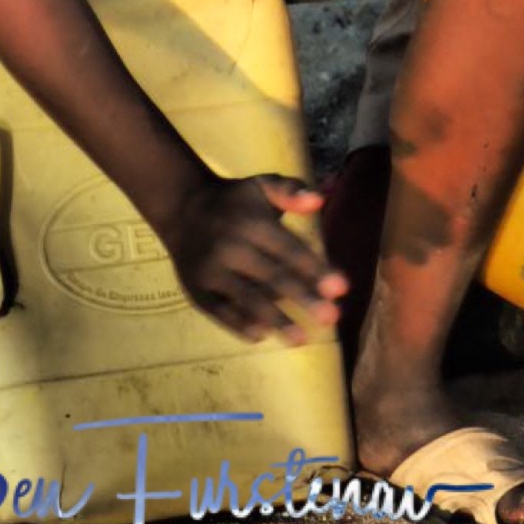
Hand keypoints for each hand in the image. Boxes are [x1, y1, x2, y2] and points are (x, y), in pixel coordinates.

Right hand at [162, 174, 348, 341]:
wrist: (182, 208)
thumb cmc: (234, 201)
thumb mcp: (261, 184)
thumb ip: (290, 190)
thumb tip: (318, 200)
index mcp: (252, 222)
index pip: (289, 249)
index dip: (315, 269)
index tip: (342, 288)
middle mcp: (231, 247)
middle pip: (272, 277)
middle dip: (304, 298)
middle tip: (332, 317)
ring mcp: (212, 271)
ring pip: (247, 299)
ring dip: (276, 320)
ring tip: (302, 339)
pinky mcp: (197, 290)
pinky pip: (220, 311)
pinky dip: (239, 324)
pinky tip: (261, 336)